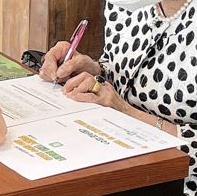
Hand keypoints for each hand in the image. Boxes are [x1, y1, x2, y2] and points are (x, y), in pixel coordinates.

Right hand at [39, 41, 100, 82]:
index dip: (51, 67)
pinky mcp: (52, 71)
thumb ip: (70, 65)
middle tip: (63, 78)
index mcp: (61, 47)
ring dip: (54, 78)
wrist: (91, 72)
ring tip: (65, 77)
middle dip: (53, 74)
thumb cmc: (87, 65)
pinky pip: (47, 78)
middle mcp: (55, 54)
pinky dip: (54, 81)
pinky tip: (62, 79)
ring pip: (44, 73)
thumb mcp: (82, 62)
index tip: (55, 76)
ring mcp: (52, 63)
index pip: (49, 57)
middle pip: (45, 66)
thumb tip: (59, 72)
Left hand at [62, 73, 177, 135]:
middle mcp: (105, 87)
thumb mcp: (103, 104)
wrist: (132, 120)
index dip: (73, 80)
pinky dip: (81, 96)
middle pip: (86, 76)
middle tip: (64, 91)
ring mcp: (106, 93)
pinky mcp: (107, 102)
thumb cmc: (116, 114)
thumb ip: (90, 99)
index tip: (65, 88)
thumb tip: (71, 99)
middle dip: (72, 82)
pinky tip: (75, 99)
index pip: (86, 75)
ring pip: (89, 81)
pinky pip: (92, 96)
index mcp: (102, 86)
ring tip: (69, 95)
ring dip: (76, 87)